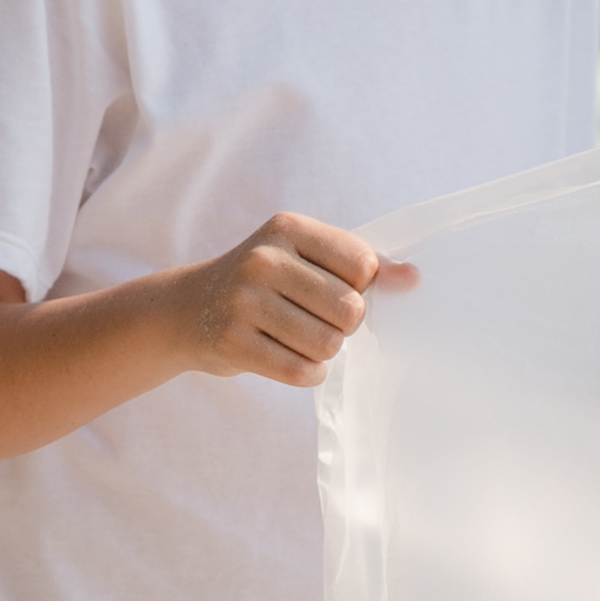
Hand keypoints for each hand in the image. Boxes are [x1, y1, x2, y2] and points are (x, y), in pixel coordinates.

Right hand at [162, 212, 413, 384]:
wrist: (185, 310)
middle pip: (350, 309)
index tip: (333, 289)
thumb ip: (361, 265)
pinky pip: (301, 371)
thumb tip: (414, 279)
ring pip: (328, 344)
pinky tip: (287, 356)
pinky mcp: (233, 342)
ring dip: (323, 351)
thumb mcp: (304, 257)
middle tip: (315, 319)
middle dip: (343, 325)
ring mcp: (244, 301)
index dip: (360, 287)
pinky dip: (307, 372)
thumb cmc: (263, 283)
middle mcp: (263, 259)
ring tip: (297, 338)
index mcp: (287, 228)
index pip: (363, 265)